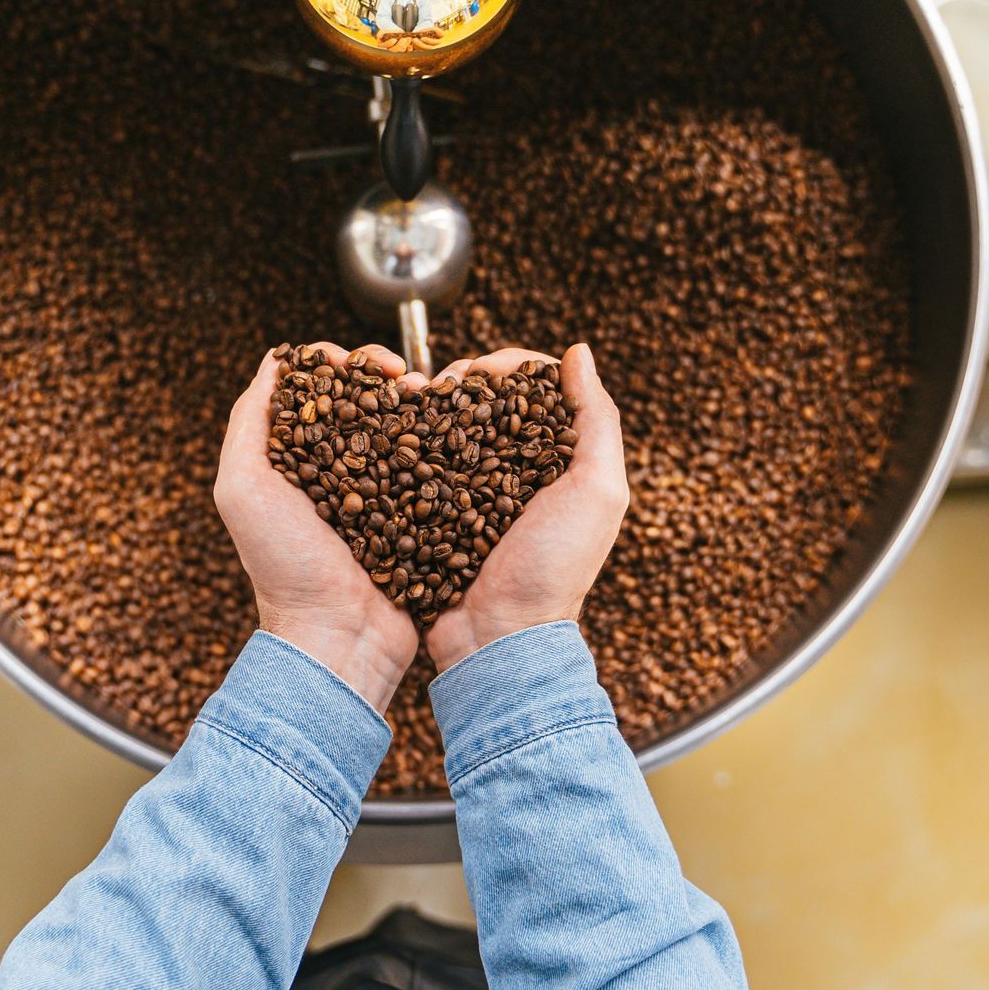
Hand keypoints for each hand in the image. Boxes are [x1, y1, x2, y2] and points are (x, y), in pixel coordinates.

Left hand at [216, 343, 422, 711]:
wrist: (338, 637)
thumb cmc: (283, 567)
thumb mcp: (242, 488)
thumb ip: (249, 422)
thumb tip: (277, 360)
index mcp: (292, 457)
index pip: (316, 388)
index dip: (340, 362)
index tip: (364, 364)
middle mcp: (335, 470)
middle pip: (363, 400)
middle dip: (386, 376)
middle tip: (406, 377)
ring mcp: (378, 492)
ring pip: (401, 427)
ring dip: (419, 404)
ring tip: (434, 398)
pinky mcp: (413, 515)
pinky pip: (431, 468)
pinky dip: (443, 444)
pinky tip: (455, 431)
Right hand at [425, 343, 628, 670]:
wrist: (498, 637)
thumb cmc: (555, 568)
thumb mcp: (597, 491)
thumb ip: (597, 419)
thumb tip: (578, 352)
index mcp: (558, 459)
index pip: (534, 388)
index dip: (508, 366)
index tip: (482, 370)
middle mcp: (515, 470)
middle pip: (486, 400)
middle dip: (461, 380)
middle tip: (441, 385)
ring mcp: (471, 491)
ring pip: (447, 426)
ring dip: (428, 405)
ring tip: (409, 400)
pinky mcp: (434, 511)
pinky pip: (418, 465)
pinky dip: (405, 441)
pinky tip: (391, 429)